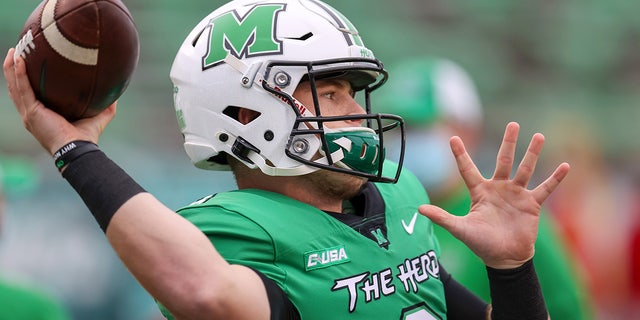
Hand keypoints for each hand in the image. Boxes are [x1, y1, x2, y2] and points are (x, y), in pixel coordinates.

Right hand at [3, 48, 114, 154]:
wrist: (79, 148)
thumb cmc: (86, 137)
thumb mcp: (98, 117)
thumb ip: (106, 105)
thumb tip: (116, 93)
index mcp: (41, 114)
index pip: (29, 94)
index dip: (25, 79)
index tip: (28, 62)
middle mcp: (31, 114)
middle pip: (16, 88)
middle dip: (13, 69)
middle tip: (16, 51)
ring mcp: (29, 114)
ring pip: (14, 87)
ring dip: (11, 68)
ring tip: (13, 51)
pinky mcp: (32, 113)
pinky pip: (23, 89)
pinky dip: (19, 74)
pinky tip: (19, 60)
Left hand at [418, 122, 569, 268]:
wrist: (504, 259)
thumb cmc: (481, 244)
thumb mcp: (460, 229)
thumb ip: (442, 217)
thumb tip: (419, 208)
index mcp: (479, 192)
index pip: (467, 169)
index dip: (460, 155)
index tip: (452, 138)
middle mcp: (498, 189)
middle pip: (503, 160)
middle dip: (508, 143)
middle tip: (513, 124)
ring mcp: (516, 195)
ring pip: (525, 169)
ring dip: (532, 153)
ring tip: (538, 135)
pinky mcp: (531, 205)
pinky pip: (545, 189)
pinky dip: (555, 178)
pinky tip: (565, 165)